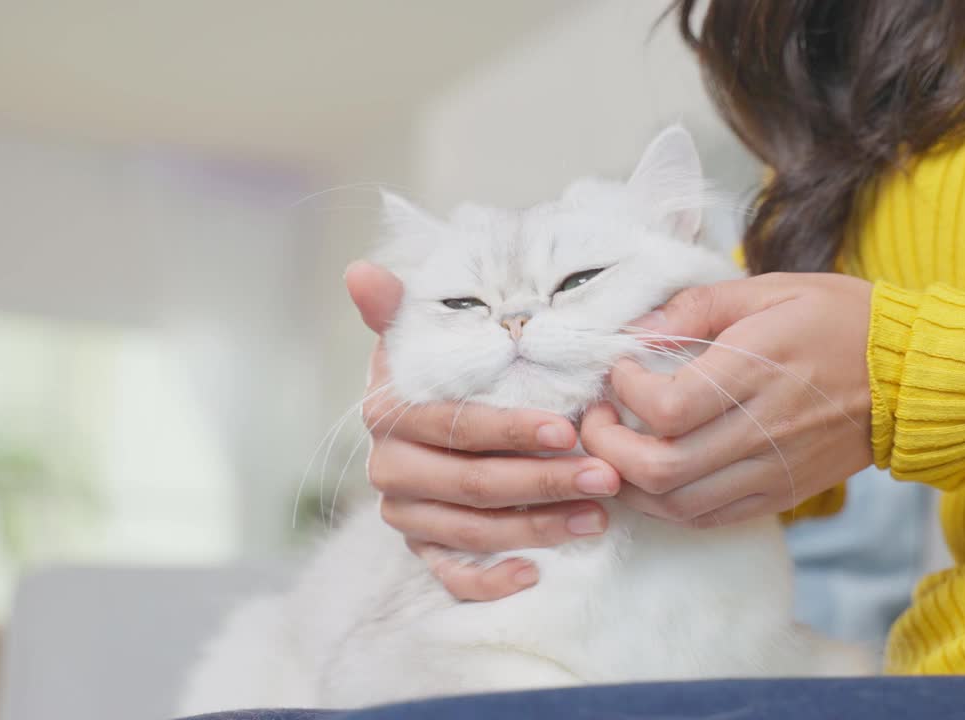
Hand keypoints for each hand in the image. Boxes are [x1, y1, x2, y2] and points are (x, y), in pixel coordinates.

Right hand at [345, 261, 620, 600]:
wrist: (423, 412)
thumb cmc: (442, 370)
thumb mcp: (423, 334)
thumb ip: (396, 307)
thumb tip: (359, 272)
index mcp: (390, 414)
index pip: (456, 427)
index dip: (510, 430)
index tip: (567, 430)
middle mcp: (391, 468)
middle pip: (473, 484)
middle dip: (544, 482)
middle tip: (605, 477)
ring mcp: (406, 514)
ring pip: (472, 531)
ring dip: (538, 527)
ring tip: (597, 515)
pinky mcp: (422, 549)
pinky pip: (451, 577)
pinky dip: (490, 582)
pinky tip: (535, 573)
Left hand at [581, 272, 873, 525]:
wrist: (912, 375)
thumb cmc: (840, 320)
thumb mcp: (770, 289)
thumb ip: (697, 305)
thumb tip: (636, 330)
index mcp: (759, 369)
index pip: (669, 407)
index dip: (625, 394)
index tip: (620, 370)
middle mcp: (764, 428)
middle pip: (661, 467)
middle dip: (606, 448)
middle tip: (595, 418)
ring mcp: (773, 469)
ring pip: (677, 505)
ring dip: (629, 483)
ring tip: (615, 449)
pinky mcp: (782, 494)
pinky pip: (709, 518)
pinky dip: (667, 506)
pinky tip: (653, 476)